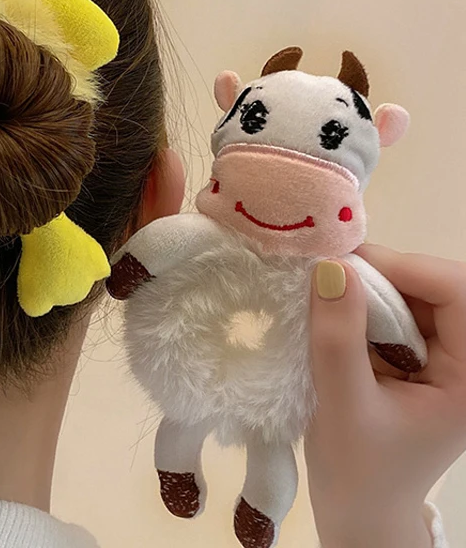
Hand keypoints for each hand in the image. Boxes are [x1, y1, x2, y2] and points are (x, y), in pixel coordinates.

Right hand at [305, 246, 465, 547]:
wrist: (358, 513)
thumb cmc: (358, 472)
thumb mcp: (343, 405)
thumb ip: (338, 338)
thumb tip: (330, 267)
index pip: (458, 293)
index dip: (407, 268)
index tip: (344, 266)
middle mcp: (463, 362)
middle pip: (436, 288)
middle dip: (385, 275)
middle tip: (328, 277)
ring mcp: (441, 360)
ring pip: (413, 295)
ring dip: (370, 288)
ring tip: (325, 296)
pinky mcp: (414, 360)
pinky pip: (394, 312)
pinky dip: (363, 306)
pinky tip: (334, 316)